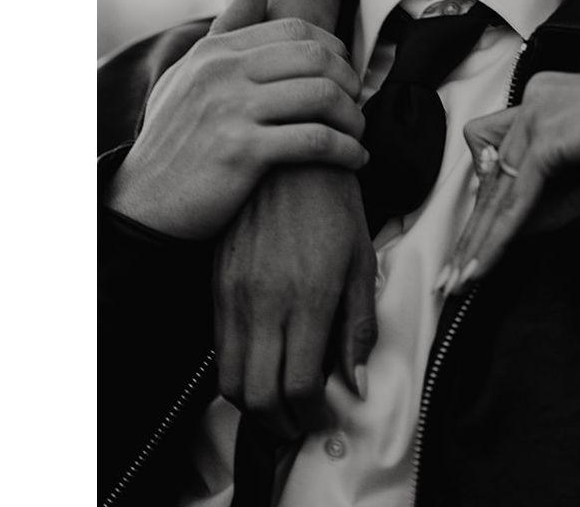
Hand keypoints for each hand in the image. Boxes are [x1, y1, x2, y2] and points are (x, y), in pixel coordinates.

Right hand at [106, 0, 367, 239]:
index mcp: (216, 51)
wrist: (143, 205)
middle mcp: (223, 72)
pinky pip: (314, 140)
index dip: (333, 49)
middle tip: (355, 104)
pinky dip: (345, 150)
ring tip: (356, 135)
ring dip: (352, 117)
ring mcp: (232, 110)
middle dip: (349, 80)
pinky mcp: (242, 152)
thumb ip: (227, 30)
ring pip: (322, 95)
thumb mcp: (189, 75)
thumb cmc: (174, 139)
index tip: (344, 75)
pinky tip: (354, 160)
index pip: (295, 30)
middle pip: (315, 57)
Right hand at [214, 166, 378, 437]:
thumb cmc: (336, 204)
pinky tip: (261, 362)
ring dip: (255, 403)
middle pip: (260, 394)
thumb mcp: (362, 260)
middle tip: (299, 421)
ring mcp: (236, 294)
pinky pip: (218, 347)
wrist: (291, 158)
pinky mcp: (218, 284)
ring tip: (280, 399)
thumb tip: (356, 382)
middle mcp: (267, 301)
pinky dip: (236, 371)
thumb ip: (359, 325)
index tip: (321, 414)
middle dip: (281, 421)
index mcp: (310, 296)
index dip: (311, 413)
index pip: (299, 383)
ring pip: (231, 379)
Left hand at [441, 66, 579, 292]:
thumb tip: (521, 232)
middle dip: (472, 233)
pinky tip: (485, 264)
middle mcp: (535, 102)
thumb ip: (554, 204)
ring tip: (460, 281)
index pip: (501, 160)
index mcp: (548, 103)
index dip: (486, 208)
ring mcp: (538, 116)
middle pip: (490, 179)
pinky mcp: (548, 136)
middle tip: (451, 276)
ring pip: (497, 191)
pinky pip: (517, 198)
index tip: (474, 245)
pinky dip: (499, 236)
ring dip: (477, 242)